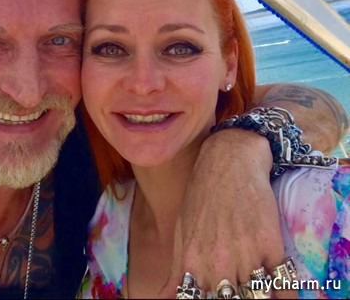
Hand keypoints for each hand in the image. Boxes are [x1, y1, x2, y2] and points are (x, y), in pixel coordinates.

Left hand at [160, 129, 295, 298]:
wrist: (229, 161)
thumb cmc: (202, 194)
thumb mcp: (182, 230)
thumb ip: (177, 269)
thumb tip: (164, 297)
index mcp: (192, 261)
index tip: (215, 297)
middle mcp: (218, 263)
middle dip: (234, 297)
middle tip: (237, 290)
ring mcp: (245, 255)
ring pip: (257, 295)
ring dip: (257, 293)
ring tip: (255, 286)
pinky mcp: (271, 245)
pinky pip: (283, 284)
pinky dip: (284, 294)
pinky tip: (279, 291)